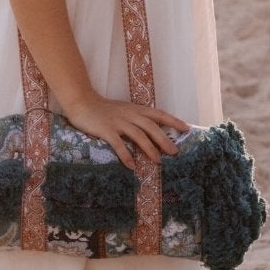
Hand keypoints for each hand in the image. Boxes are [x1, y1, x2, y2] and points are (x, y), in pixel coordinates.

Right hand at [63, 91, 191, 167]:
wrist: (82, 102)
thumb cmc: (104, 109)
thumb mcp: (124, 111)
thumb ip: (137, 119)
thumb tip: (152, 133)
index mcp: (136, 109)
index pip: (158, 114)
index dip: (173, 121)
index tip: (186, 129)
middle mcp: (129, 114)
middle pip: (151, 127)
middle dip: (164, 139)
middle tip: (174, 152)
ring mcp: (118, 122)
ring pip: (138, 135)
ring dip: (149, 148)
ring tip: (158, 161)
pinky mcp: (106, 130)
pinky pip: (118, 144)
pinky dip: (126, 155)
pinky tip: (132, 166)